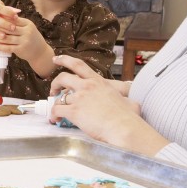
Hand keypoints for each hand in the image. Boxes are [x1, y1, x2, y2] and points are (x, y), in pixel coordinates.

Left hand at [0, 16, 48, 60]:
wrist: (40, 52)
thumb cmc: (30, 37)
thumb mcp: (27, 27)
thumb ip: (17, 22)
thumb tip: (3, 14)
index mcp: (28, 23)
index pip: (13, 19)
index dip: (2, 18)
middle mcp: (27, 31)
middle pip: (9, 28)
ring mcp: (24, 41)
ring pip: (7, 38)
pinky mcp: (21, 49)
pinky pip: (7, 47)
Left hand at [50, 55, 168, 155]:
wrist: (124, 128)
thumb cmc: (129, 117)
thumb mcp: (129, 101)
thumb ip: (125, 99)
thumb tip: (133, 103)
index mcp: (98, 82)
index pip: (78, 65)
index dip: (65, 60)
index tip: (56, 59)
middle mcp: (87, 87)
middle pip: (62, 77)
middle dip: (55, 83)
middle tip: (53, 90)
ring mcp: (79, 98)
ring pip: (59, 98)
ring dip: (55, 104)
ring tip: (56, 113)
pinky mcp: (74, 111)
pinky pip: (57, 111)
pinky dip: (53, 116)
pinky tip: (55, 120)